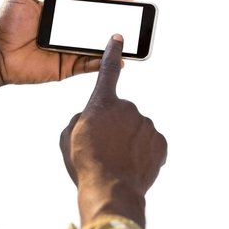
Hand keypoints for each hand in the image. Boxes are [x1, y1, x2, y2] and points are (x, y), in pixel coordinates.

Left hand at [0, 0, 132, 84]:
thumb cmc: (5, 22)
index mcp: (61, 13)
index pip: (90, 5)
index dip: (109, 0)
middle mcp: (68, 31)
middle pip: (99, 25)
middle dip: (119, 21)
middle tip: (137, 18)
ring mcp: (69, 50)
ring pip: (98, 46)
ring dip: (114, 43)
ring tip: (132, 39)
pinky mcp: (65, 67)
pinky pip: (88, 65)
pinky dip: (103, 63)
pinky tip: (117, 59)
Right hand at [59, 34, 166, 228]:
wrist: (111, 190)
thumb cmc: (84, 163)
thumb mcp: (67, 137)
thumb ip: (78, 119)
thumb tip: (89, 117)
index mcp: (103, 103)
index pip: (107, 71)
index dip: (111, 52)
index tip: (118, 37)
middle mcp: (128, 108)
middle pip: (119, 112)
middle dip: (112, 126)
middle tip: (102, 148)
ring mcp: (146, 125)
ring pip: (135, 128)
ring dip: (127, 140)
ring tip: (115, 160)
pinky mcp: (160, 142)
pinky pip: (149, 143)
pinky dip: (141, 152)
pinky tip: (130, 165)